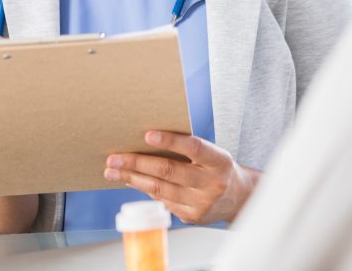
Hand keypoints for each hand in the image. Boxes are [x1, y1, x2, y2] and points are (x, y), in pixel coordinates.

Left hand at [104, 131, 260, 224]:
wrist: (238, 198)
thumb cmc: (219, 169)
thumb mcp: (213, 154)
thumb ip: (188, 150)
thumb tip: (148, 142)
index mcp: (219, 161)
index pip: (194, 148)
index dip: (171, 141)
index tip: (147, 134)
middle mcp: (211, 183)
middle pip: (169, 171)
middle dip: (137, 163)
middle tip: (114, 157)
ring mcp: (201, 203)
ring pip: (160, 189)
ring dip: (132, 178)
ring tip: (113, 170)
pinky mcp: (191, 216)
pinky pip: (163, 201)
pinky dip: (145, 189)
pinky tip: (132, 181)